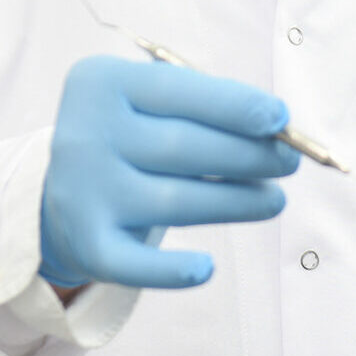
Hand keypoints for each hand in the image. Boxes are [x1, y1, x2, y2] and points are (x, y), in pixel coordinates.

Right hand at [40, 56, 300, 289]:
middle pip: (182, 147)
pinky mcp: (87, 246)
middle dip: (247, 155)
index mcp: (100, 84)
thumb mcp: (155, 105)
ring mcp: (82, 193)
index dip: (235, 105)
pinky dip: (172, 271)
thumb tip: (278, 129)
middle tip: (288, 162)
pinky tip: (206, 268)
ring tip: (274, 200)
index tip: (281, 119)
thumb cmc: (133, 137)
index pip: (177, 90)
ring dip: (236, 202)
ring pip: (176, 202)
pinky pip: (136, 265)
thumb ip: (210, 108)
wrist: (67, 193)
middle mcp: (85, 136)